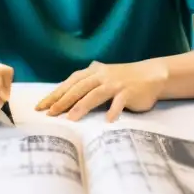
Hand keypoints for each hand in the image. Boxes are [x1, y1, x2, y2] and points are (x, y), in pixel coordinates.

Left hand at [35, 59, 167, 122]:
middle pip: (79, 88)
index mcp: (93, 72)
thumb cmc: (123, 78)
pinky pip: (119, 102)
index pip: (70, 83)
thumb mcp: (103, 76)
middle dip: (63, 101)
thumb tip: (65, 93)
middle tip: (49, 113)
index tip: (41, 106)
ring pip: (95, 94)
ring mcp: (116, 83)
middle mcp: (102, 76)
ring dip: (82, 106)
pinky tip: (107, 121)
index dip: (55, 94)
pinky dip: (113, 111)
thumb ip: (86, 82)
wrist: (151, 75)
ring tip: (71, 118)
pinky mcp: (129, 92)